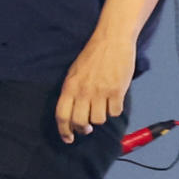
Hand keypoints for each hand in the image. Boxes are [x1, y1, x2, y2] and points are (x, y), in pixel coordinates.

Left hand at [54, 29, 135, 144]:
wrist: (112, 39)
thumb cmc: (93, 55)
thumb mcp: (74, 72)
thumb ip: (72, 92)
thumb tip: (72, 115)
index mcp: (70, 86)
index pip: (62, 116)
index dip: (64, 131)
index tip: (68, 139)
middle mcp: (83, 91)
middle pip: (80, 122)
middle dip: (84, 129)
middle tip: (87, 129)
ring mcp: (100, 92)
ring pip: (99, 120)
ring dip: (101, 117)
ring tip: (102, 107)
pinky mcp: (116, 91)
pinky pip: (115, 112)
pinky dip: (115, 110)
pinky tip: (114, 100)